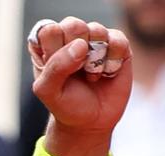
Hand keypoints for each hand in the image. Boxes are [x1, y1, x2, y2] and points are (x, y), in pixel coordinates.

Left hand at [28, 17, 131, 155]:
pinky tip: (106, 73)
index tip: (58, 71)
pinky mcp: (117, 45)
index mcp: (47, 46)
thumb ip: (55, 67)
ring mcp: (94, 40)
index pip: (48, 31)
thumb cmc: (65, 104)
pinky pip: (118, 40)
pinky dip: (112, 61)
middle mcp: (70, 38)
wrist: (91, 122)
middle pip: (73, 25)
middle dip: (76, 52)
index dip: (56, 51)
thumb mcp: (48, 92)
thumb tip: (81, 45)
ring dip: (94, 59)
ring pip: (96, 30)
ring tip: (90, 75)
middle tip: (76, 71)